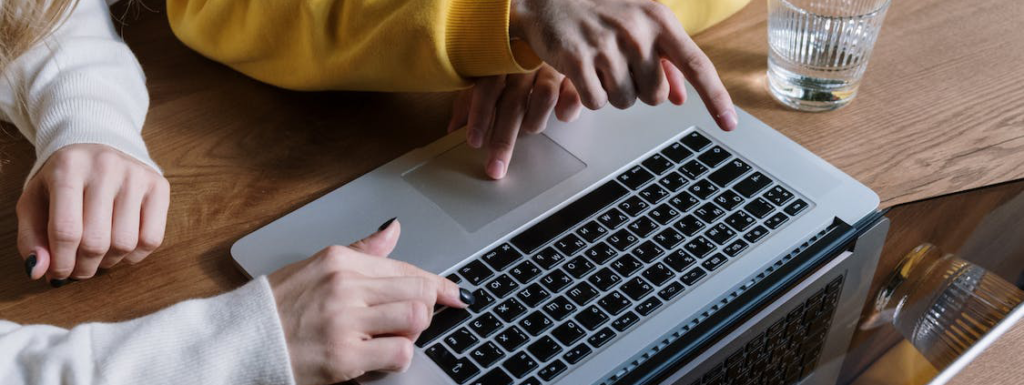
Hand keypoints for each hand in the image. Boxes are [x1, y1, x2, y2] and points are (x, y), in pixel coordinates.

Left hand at [17, 144, 169, 284]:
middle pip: (96, 241)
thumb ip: (30, 238)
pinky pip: (151, 239)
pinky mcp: (159, 186)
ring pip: (125, 243)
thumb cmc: (63, 181)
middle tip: (78, 269)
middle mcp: (105, 167)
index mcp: (67, 168)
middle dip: (84, 267)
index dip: (61, 262)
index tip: (58, 274)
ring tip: (98, 257)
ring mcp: (136, 175)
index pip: (66, 230)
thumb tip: (39, 271)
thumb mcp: (35, 202)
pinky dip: (134, 256)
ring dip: (108, 262)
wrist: (98, 148)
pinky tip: (120, 249)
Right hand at [268, 219, 470, 384]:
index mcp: (340, 261)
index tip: (455, 294)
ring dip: (410, 333)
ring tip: (388, 337)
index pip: (406, 267)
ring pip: (415, 320)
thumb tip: (393, 229)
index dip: (439, 283)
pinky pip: (398, 353)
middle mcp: (345, 286)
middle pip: (418, 292)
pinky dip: (397, 357)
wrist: (238, 342)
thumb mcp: (316, 266)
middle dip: (424, 309)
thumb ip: (361, 252)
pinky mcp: (343, 356)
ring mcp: (345, 321)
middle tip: (408, 322)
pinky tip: (378, 356)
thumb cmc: (276, 307)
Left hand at [450, 64, 599, 178]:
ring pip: (544, 95)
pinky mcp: (574, 73)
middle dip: (503, 138)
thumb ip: (469, 100)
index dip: (480, 115)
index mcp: (500, 59)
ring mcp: (550, 65)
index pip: (487, 87)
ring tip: (530, 131)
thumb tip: (453, 127)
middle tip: (495, 166)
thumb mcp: (486, 75)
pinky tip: (562, 117)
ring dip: (535, 121)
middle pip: (513, 100)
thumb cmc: (512, 60)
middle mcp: (524, 61)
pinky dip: (569, 107)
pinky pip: (574, 91)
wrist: (550, 30)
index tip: (474, 142)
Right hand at [509, 0, 737, 129]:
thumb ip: (664, 61)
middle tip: (620, 68)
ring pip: (625, 102)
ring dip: (612, 94)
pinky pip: (596, 102)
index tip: (729, 123)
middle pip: (655, 96)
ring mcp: (606, 44)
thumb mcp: (639, 27)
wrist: (550, 0)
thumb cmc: (601, 15)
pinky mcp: (578, 59)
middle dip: (638, 91)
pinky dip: (590, 97)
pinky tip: (582, 73)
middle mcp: (636, 30)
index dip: (715, 97)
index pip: (696, 65)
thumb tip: (681, 97)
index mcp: (659, 20)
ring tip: (599, 66)